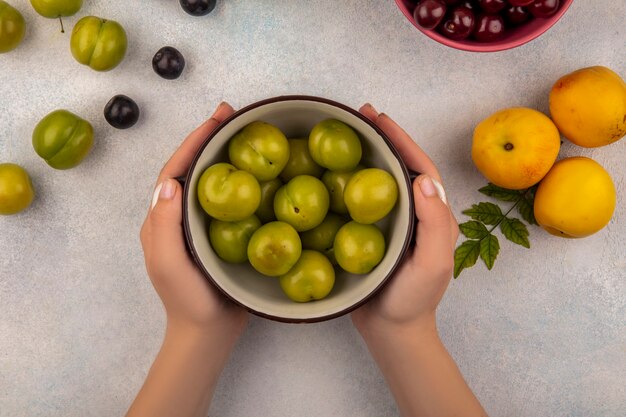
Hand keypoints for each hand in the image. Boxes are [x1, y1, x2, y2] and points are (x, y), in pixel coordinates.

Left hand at [140, 102, 247, 335]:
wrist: (207, 332)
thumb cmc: (188, 301)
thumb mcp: (170, 264)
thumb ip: (165, 225)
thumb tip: (170, 181)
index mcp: (162, 219)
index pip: (176, 170)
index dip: (194, 142)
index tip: (216, 119)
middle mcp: (178, 215)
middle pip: (191, 167)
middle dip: (208, 138)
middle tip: (231, 114)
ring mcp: (198, 224)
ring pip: (209, 180)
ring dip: (222, 153)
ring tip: (242, 131)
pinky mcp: (218, 234)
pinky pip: (226, 199)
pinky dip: (237, 178)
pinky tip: (255, 171)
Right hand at [352, 103, 458, 334]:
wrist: (392, 331)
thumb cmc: (413, 300)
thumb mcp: (431, 264)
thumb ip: (434, 224)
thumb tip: (422, 178)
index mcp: (431, 213)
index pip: (418, 167)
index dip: (400, 139)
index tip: (379, 118)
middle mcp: (414, 212)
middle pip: (399, 165)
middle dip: (382, 137)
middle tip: (358, 115)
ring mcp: (392, 222)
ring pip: (380, 178)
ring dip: (366, 153)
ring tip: (345, 133)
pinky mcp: (372, 233)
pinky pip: (362, 199)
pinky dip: (350, 179)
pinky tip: (330, 172)